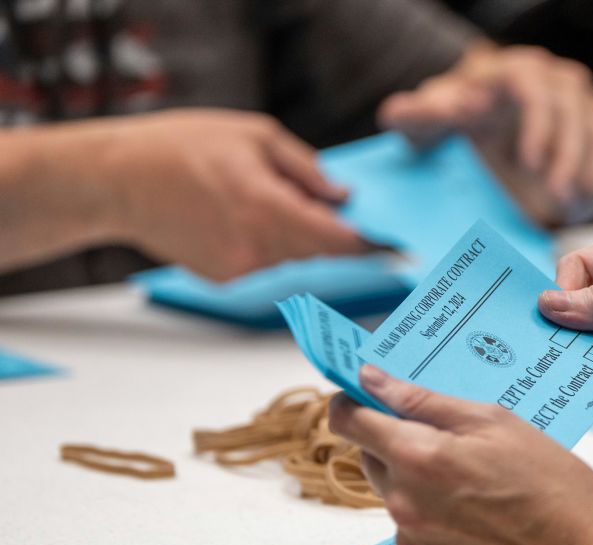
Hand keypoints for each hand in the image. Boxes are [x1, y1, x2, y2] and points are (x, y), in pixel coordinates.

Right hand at [101, 109, 369, 280]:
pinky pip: (266, 264)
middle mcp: (256, 246)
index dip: (369, 245)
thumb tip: (344, 197)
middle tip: (344, 215)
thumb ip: (307, 169)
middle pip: (321, 253)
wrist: (117, 182)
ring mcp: (239, 269)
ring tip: (267, 200)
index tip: (395, 247)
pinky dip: (269, 245)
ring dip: (299, 237)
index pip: (336, 240)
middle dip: (335, 235)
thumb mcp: (254, 135)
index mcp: (266, 207)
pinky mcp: (224, 280)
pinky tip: (240, 218)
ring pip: (294, 258)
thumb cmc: (181, 147)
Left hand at [328, 365, 592, 544]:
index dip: (353, 400)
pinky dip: (429, 504)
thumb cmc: (549, 483)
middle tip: (448, 431)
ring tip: (471, 470)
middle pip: (370, 452)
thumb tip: (372, 380)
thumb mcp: (493, 420)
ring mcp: (413, 534)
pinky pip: (409, 519)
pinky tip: (472, 501)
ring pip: (391, 486)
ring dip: (415, 471)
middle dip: (395, 435)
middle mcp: (404, 500)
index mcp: (417, 457)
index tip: (369, 392)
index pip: (348, 420)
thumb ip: (423, 400)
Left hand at [378, 44, 592, 225]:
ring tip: (567, 205)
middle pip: (572, 111)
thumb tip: (400, 112)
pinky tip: (581, 205)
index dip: (536, 123)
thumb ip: (414, 116)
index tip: (528, 162)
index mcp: (512, 72)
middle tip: (553, 193)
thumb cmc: (458, 125)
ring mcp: (582, 105)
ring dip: (586, 171)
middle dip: (565, 155)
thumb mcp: (429, 123)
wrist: (487, 139)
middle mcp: (554, 82)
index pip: (533, 86)